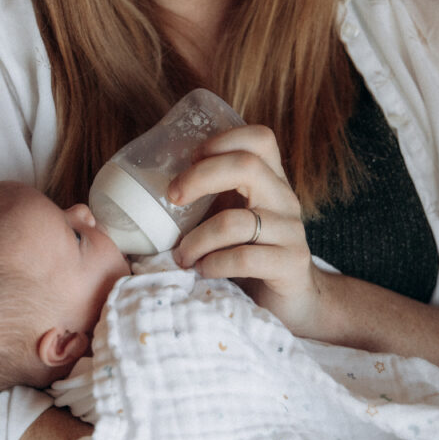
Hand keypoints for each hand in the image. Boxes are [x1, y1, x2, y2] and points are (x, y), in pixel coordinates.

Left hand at [168, 125, 323, 335]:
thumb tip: (145, 190)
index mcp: (271, 181)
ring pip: (237, 222)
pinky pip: (245, 258)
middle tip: (173, 197)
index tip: (190, 159)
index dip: (222, 140)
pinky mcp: (291, 265)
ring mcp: (291, 232)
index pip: (259, 138)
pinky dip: (214, 264)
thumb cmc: (250, 254)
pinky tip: (203, 271)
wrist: (293, 301)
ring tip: (182, 256)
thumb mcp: (231, 217)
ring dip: (197, 239)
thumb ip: (208, 200)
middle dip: (200, 177)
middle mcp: (285, 199)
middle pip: (248, 165)